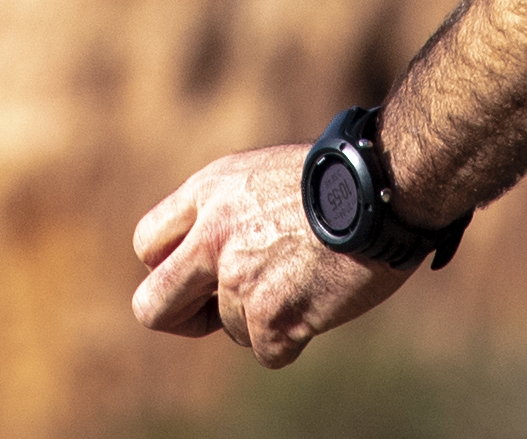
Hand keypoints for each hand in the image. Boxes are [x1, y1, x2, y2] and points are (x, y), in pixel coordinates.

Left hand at [128, 143, 404, 367]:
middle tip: (212, 314)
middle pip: (151, 306)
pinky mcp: (272, 316)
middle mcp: (211, 236)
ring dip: (264, 318)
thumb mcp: (260, 175)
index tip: (200, 275)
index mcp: (206, 192)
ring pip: (231, 329)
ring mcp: (239, 278)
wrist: (380, 189)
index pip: (147, 246)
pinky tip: (319, 301)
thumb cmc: (334, 180)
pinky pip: (268, 352)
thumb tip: (211, 259)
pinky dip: (294, 338)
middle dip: (180, 317)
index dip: (170, 267)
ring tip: (305, 280)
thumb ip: (225, 213)